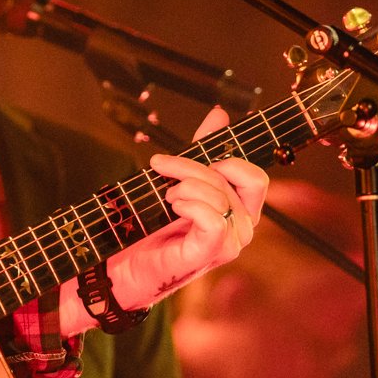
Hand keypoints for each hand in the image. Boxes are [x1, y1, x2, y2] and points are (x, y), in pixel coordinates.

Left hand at [108, 107, 268, 309]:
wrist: (122, 262)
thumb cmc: (151, 226)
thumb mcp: (178, 179)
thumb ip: (201, 151)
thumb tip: (220, 115)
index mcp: (240, 212)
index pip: (255, 178)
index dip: (225, 159)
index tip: (190, 157)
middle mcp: (241, 230)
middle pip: (232, 180)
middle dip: (192, 166)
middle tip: (162, 169)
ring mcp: (228, 245)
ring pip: (220, 197)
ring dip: (186, 186)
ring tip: (165, 196)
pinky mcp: (208, 256)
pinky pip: (214, 220)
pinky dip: (190, 206)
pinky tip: (173, 208)